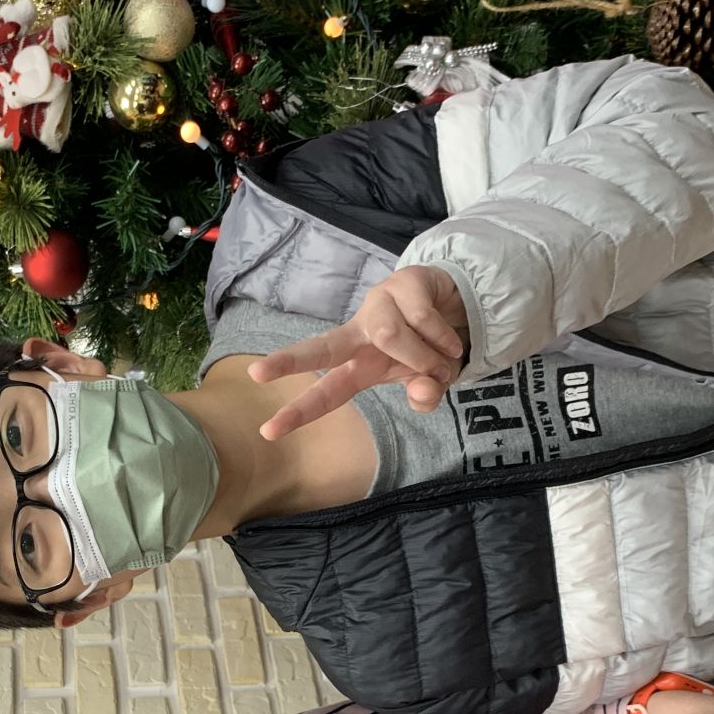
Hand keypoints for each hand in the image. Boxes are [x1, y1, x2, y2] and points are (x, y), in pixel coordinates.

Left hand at [249, 265, 467, 439]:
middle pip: (320, 348)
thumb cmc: (430, 348)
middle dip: (288, 362)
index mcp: (359, 364)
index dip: (299, 412)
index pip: (326, 391)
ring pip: (389, 336)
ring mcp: (378, 303)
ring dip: (424, 357)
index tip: (268, 431)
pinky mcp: (402, 282)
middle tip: (255, 374)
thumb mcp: (429, 382)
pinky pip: (422, 318)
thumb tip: (423, 389)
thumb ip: (425, 395)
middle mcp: (360, 332)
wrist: (458, 304)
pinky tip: (451, 342)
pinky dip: (444, 340)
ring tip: (443, 363)